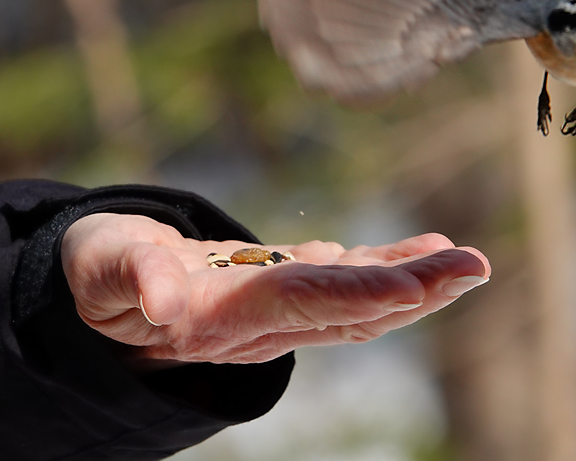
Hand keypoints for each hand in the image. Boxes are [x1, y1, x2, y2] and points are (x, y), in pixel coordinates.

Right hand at [60, 213, 489, 364]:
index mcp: (222, 318)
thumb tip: (166, 302)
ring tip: (465, 262)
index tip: (424, 282)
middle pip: (349, 309)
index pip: (306, 305)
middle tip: (474, 265)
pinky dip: (388, 269)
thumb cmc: (101, 274)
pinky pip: (346, 284)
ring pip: (358, 304)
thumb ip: (137, 277)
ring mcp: (278, 311)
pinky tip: (423, 251)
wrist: (109, 295)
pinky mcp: (283, 290)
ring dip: (415, 283)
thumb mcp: (105, 268)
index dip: (366, 294)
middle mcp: (261, 324)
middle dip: (414, 289)